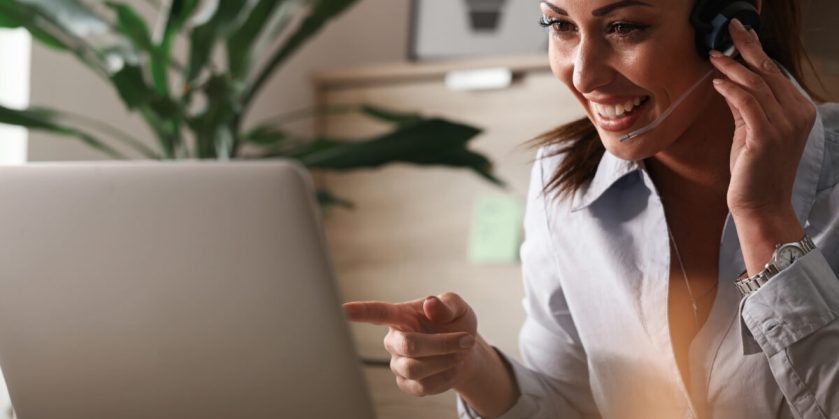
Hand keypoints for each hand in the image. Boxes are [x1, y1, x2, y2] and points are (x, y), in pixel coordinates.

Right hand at [343, 293, 478, 396]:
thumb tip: (430, 304)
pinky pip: (422, 386)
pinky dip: (445, 377)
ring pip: (415, 369)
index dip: (360, 312)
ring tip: (460, 352)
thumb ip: (446, 304)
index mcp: (401, 315)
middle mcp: (394, 339)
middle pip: (408, 346)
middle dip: (441, 344)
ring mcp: (397, 363)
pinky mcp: (406, 383)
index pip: (377, 312)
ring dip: (444, 361)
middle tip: (466, 339)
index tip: (343, 310)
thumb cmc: (455, 323)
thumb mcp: (457, 307)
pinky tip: (452, 366)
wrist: (464, 350)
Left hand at [709, 18, 816, 217]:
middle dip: (747, 48)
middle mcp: (797, 115)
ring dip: (733, 67)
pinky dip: (731, 89)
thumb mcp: (751, 132)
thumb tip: (730, 82)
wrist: (761, 206)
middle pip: (769, 72)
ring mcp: (784, 126)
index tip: (741, 33)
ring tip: (714, 56)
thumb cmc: (755, 172)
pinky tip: (717, 82)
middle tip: (729, 29)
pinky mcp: (766, 136)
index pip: (776, 73)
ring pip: (757, 84)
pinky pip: (747, 103)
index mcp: (799, 112)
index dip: (757, 51)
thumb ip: (746, 108)